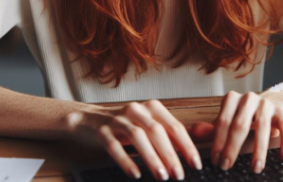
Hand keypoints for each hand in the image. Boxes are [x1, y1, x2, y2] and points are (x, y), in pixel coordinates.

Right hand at [67, 100, 201, 179]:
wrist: (88, 120)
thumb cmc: (123, 125)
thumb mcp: (146, 123)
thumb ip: (166, 131)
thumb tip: (192, 144)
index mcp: (152, 107)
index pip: (174, 126)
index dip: (187, 145)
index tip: (195, 164)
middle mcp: (137, 110)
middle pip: (158, 132)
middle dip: (171, 154)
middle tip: (179, 175)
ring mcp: (118, 120)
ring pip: (139, 138)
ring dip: (152, 158)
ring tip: (162, 176)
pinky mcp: (102, 132)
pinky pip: (115, 147)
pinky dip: (126, 161)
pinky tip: (135, 174)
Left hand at [202, 91, 282, 172]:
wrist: (275, 104)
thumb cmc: (246, 117)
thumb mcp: (229, 121)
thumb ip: (213, 129)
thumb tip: (194, 132)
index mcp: (233, 99)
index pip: (222, 121)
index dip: (218, 143)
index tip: (216, 161)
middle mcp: (249, 98)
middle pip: (239, 124)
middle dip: (232, 148)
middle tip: (227, 166)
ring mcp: (267, 103)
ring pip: (262, 126)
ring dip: (259, 149)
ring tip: (256, 168)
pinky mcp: (282, 110)